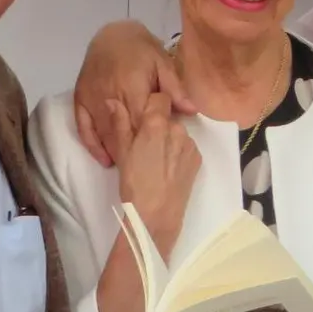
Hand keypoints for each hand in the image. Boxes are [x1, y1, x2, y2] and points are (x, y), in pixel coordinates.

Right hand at [75, 20, 195, 166]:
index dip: (150, 143)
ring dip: (117, 153)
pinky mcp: (79, 100)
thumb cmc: (142, 49)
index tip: (161, 160)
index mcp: (132, 88)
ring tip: (132, 170)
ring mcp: (91, 99)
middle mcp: (109, 96)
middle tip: (149, 172)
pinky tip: (106, 160)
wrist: (111, 34)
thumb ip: (175, 89)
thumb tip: (191, 111)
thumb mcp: (163, 63)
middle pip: (122, 133)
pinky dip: (93, 146)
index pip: (142, 123)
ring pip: (104, 134)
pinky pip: (84, 128)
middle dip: (135, 153)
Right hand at [105, 93, 200, 255]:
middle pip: (168, 117)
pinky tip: (167, 168)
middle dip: (158, 126)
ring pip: (177, 133)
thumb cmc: (134, 182)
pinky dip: (178, 153)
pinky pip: (186, 147)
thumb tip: (114, 101)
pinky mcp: (198, 158)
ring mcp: (190, 144)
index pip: (161, 97)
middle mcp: (177, 129)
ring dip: (168, 140)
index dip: (152, 105)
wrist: (157, 213)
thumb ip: (121, 123)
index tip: (143, 118)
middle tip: (144, 146)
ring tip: (156, 161)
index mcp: (156, 124)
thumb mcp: (122, 152)